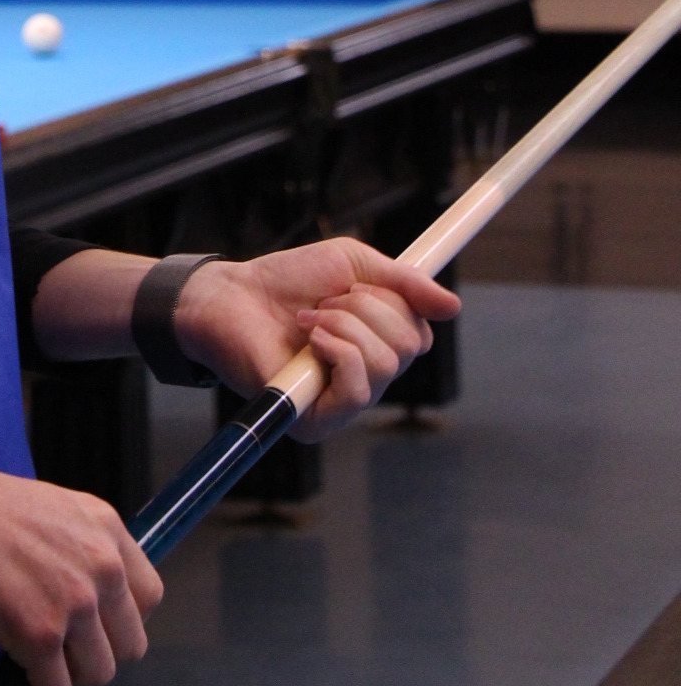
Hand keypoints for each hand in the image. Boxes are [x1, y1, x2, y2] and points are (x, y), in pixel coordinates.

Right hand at [0, 397, 161, 685]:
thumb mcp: (54, 509)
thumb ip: (84, 547)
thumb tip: (96, 598)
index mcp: (107, 528)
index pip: (149, 598)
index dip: (121, 621)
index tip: (95, 629)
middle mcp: (101, 565)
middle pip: (129, 644)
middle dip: (95, 654)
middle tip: (61, 653)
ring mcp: (73, 602)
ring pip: (97, 674)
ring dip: (69, 679)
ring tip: (39, 670)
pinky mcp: (39, 636)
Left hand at [173, 242, 459, 439]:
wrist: (232, 295)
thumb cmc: (287, 280)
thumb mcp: (353, 265)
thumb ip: (403, 282)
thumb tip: (454, 306)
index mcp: (378, 344)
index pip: (421, 334)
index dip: (400, 302)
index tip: (360, 283)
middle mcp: (368, 377)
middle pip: (410, 346)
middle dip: (368, 307)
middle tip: (325, 301)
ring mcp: (344, 402)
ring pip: (386, 363)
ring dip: (346, 324)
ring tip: (309, 319)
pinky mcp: (318, 421)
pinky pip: (357, 392)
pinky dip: (339, 352)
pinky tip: (310, 340)